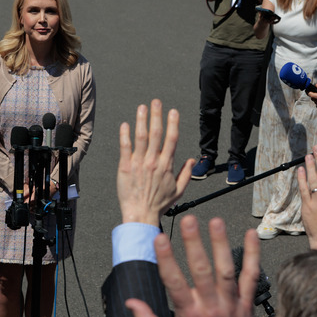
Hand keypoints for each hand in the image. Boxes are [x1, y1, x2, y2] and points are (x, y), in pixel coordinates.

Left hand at [117, 99, 193, 225]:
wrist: (140, 214)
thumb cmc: (159, 204)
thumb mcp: (178, 190)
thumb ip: (186, 174)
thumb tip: (192, 160)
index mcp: (166, 165)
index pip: (171, 139)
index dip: (172, 123)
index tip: (172, 111)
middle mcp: (153, 161)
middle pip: (156, 133)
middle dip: (156, 115)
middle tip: (156, 102)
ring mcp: (138, 163)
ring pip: (140, 137)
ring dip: (141, 120)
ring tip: (142, 107)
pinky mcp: (124, 167)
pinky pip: (125, 147)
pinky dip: (125, 135)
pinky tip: (125, 124)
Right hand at [126, 216, 264, 316]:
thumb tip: (129, 301)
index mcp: (189, 316)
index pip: (174, 284)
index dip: (166, 260)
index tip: (159, 239)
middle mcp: (211, 307)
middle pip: (202, 271)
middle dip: (194, 244)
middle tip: (189, 220)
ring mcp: (231, 304)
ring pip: (226, 270)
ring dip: (221, 244)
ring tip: (216, 221)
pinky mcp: (246, 303)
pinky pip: (251, 276)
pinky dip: (253, 254)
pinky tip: (252, 234)